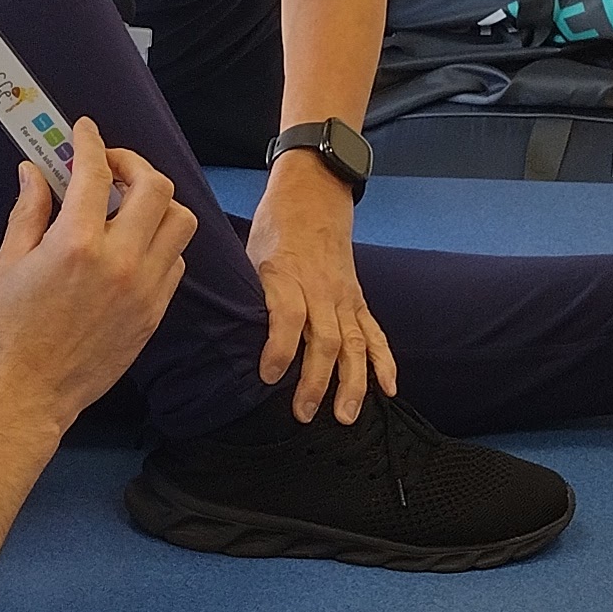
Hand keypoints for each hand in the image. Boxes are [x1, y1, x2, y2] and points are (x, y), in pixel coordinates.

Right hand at [0, 123, 194, 438]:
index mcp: (76, 245)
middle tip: (109, 166)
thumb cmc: (6, 331)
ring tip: (127, 204)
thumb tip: (34, 171)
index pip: (96, 172)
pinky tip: (132, 244)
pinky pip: (175, 261)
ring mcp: (144, 289)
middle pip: (155, 187)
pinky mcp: (154, 312)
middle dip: (133, 164)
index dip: (91, 141)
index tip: (85, 130)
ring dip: (156, 202)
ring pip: (179, 222)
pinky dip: (160, 241)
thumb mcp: (7, 264)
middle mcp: (120, 262)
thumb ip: (28, 212)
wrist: (27, 394)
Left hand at [247, 150, 395, 425]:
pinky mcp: (359, 300)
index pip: (287, 315)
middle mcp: (320, 289)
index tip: (268, 375)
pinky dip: (384, 362)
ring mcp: (344, 296)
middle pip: (324, 339)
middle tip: (304, 413)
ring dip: (353, 383)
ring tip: (346, 417)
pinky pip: (375, 333)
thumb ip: (248, 294)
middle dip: (316, 380)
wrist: (314, 195)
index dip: (279, 347)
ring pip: (354, 344)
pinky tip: (389, 389)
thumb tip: (223, 338)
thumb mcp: (248, 254)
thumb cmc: (275, 229)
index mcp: (286, 275)